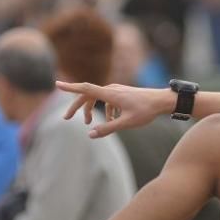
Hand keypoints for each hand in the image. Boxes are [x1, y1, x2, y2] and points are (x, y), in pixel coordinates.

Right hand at [56, 82, 172, 137]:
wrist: (162, 101)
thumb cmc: (146, 111)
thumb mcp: (126, 123)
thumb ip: (108, 129)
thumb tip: (91, 134)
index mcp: (110, 94)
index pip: (85, 89)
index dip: (70, 88)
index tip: (56, 84)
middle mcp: (111, 89)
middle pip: (87, 95)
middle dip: (76, 107)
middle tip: (66, 118)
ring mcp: (116, 91)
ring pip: (97, 98)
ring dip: (90, 110)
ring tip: (88, 124)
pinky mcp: (122, 94)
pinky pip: (107, 101)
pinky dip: (104, 111)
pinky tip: (111, 121)